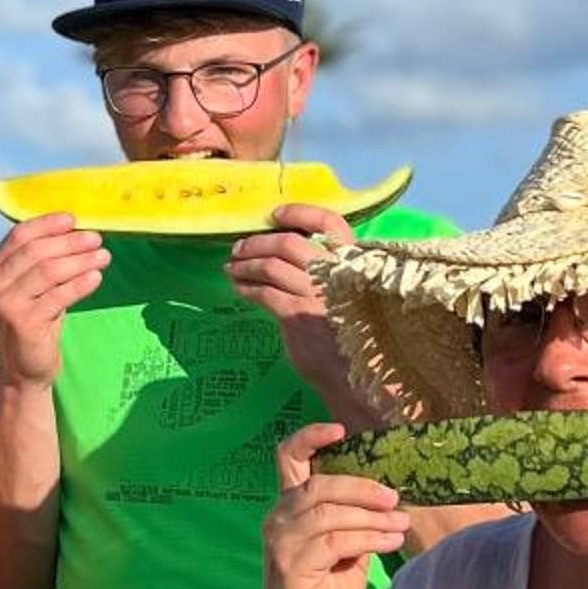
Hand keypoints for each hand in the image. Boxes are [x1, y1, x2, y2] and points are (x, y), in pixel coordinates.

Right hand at [0, 212, 109, 388]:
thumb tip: (78, 231)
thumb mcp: (33, 288)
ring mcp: (6, 304)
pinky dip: (80, 284)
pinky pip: (59, 296)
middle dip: (69, 242)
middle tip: (96, 239)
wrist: (24, 368)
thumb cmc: (35, 321)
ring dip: (80, 260)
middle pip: (36, 251)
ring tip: (104, 256)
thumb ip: (43, 262)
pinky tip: (96, 277)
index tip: (72, 219)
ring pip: (49, 271)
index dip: (47, 224)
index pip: (19, 236)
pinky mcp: (24, 322)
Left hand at [226, 204, 363, 409]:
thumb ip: (327, 274)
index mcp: (353, 264)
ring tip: (232, 269)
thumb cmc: (349, 336)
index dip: (302, 212)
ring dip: (245, 265)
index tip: (276, 214)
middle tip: (239, 249)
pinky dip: (246, 287)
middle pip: (289, 242)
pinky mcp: (297, 314)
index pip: (331, 223)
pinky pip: (263, 292)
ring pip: (270, 265)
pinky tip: (239, 288)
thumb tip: (286, 256)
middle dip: (258, 243)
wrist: (355, 376)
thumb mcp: (347, 296)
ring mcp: (316, 293)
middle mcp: (337, 274)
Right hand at [261, 421, 407, 588]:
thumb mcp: (346, 551)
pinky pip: (334, 541)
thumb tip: (389, 500)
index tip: (341, 430)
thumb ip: (356, 522)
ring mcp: (280, 541)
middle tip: (395, 498)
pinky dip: (367, 537)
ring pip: (328, 510)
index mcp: (288, 509)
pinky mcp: (290, 565)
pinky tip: (390, 542)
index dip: (311, 437)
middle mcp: (278, 519)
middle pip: (318, 483)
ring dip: (370, 515)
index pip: (288, 458)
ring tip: (400, 524)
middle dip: (361, 486)